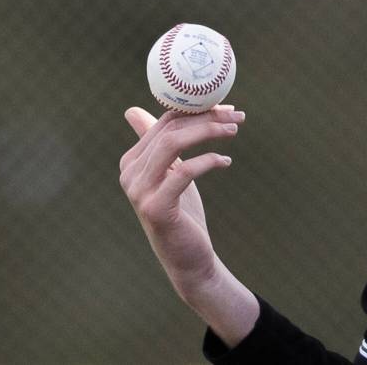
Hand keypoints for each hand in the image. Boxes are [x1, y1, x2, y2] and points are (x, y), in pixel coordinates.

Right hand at [118, 104, 243, 300]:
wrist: (188, 259)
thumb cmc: (182, 212)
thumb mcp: (172, 173)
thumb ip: (160, 144)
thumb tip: (134, 109)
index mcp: (131, 161)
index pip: (163, 123)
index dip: (196, 110)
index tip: (226, 107)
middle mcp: (129, 174)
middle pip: (169, 130)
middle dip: (206, 117)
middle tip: (237, 115)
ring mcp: (139, 191)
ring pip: (172, 144)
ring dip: (207, 132)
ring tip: (234, 130)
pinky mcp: (155, 208)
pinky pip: (184, 171)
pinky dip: (208, 160)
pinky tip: (225, 161)